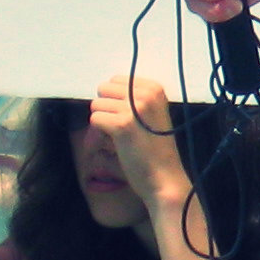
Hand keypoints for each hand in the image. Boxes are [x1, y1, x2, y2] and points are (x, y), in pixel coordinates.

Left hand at [92, 73, 189, 211]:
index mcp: (155, 89)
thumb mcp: (152, 115)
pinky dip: (99, 135)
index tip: (125, 118)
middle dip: (106, 109)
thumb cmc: (156, 151)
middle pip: (104, 89)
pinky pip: (95, 119)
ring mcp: (134, 108)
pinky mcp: (122, 125)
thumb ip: (133, 100)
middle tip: (118, 129)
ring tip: (118, 139)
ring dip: (102, 123)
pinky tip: (115, 145)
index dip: (114, 101)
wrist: (165, 179)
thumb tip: (102, 92)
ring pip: (96, 104)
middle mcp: (146, 94)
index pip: (116, 81)